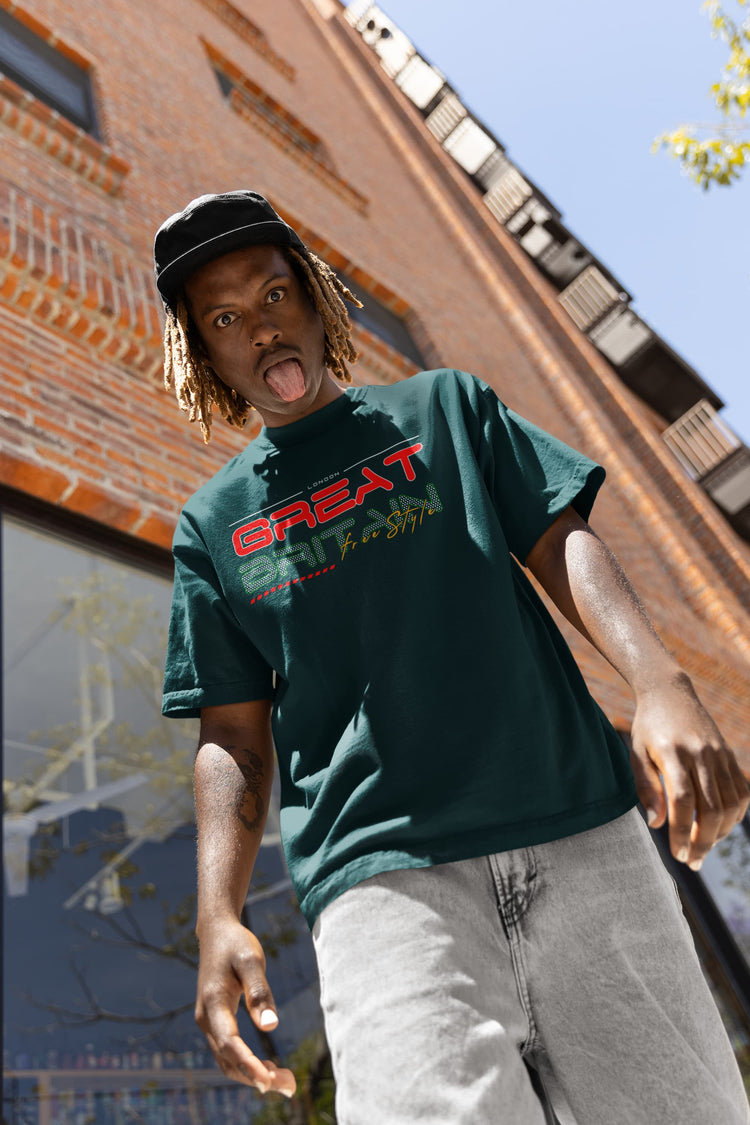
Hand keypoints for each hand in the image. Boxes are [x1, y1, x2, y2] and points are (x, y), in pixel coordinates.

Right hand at [195, 918, 295, 1097]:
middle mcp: (206, 1018)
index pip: (231, 1044)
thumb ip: (259, 993)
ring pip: (227, 1061)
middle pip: (229, 1060)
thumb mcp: (251, 961)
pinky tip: (269, 1068)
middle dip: (257, 1078)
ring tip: (285, 1082)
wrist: (216, 932)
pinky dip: (247, 1065)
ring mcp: (208, 1022)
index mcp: (213, 1003)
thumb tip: (271, 1027)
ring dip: (252, 1075)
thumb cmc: (236, 944)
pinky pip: (228, 1052)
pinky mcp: (215, 1021)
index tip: (269, 1083)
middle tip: (290, 1087)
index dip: (249, 1065)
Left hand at [629, 674, 748, 869]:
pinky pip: (741, 791)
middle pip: (711, 807)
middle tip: (691, 861)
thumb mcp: (636, 753)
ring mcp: (719, 754)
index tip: (677, 853)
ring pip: (730, 803)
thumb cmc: (648, 726)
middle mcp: (701, 754)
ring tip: (703, 847)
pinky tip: (720, 827)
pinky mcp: (729, 755)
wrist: (669, 692)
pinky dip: (735, 814)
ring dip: (720, 832)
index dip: (682, 831)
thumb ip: (645, 787)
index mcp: (673, 753)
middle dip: (703, 841)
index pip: (683, 801)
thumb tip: (656, 825)